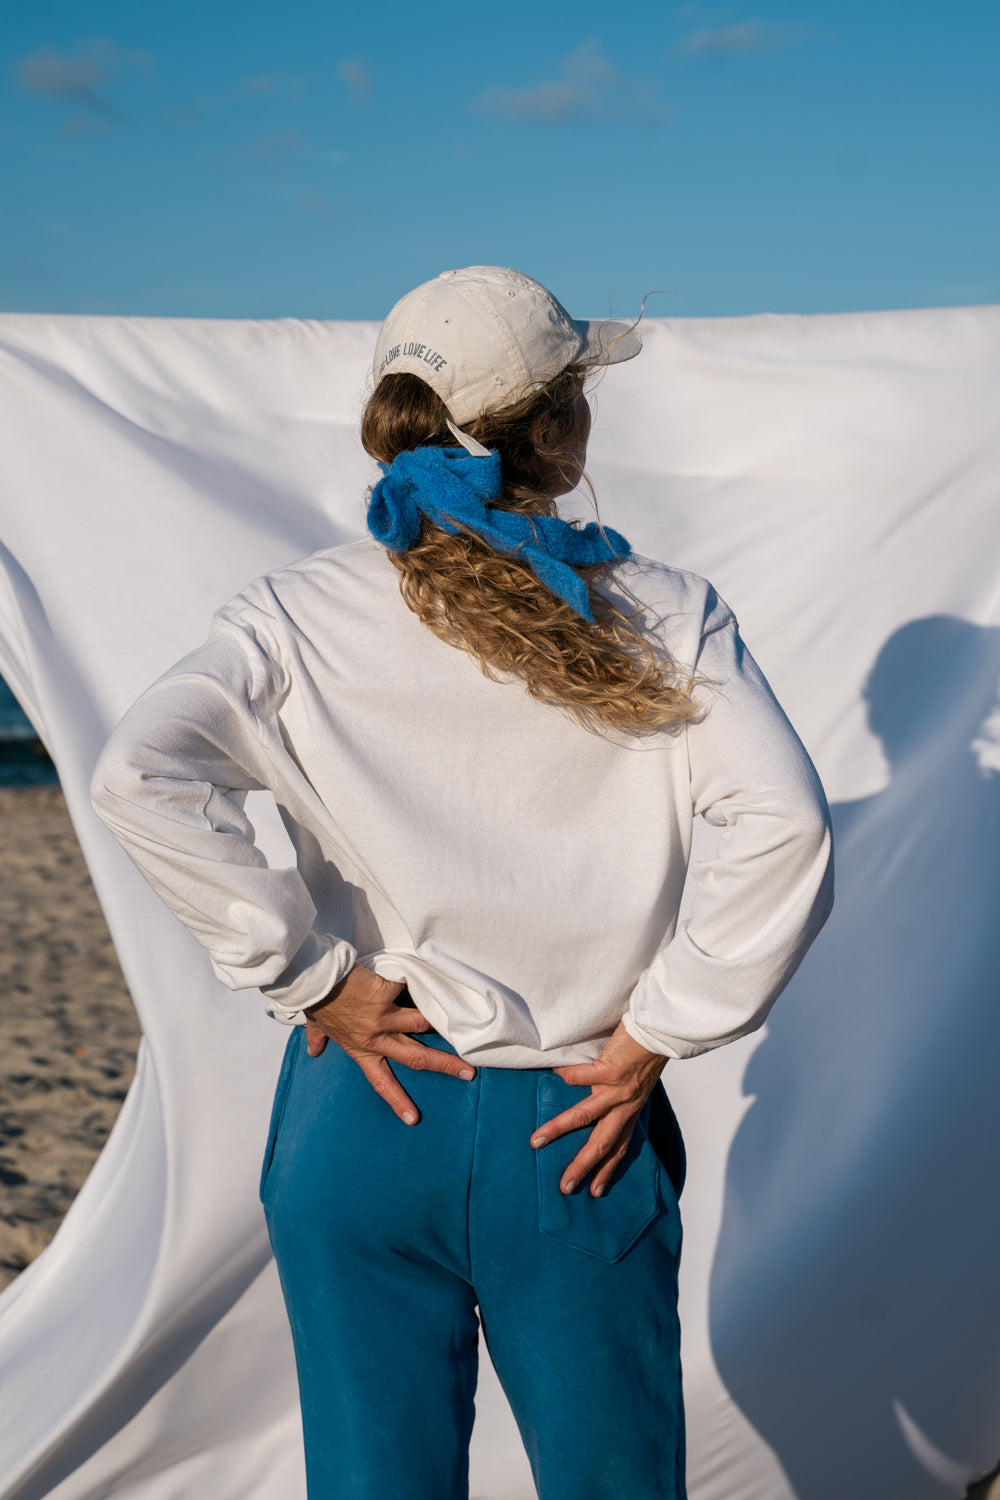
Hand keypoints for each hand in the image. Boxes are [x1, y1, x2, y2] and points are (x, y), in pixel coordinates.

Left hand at [303, 964, 475, 1124]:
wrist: (313, 978)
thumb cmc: (316, 1000)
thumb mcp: (318, 1025)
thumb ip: (319, 1039)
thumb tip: (313, 1051)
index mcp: (361, 1049)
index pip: (381, 1081)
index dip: (398, 1101)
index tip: (413, 1119)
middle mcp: (376, 1038)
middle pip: (416, 1057)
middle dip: (445, 1065)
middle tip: (468, 1072)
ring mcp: (383, 1017)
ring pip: (421, 1021)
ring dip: (435, 1014)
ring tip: (450, 1011)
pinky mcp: (387, 994)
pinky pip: (411, 988)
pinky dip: (418, 982)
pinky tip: (428, 976)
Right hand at [530, 1021, 666, 1197]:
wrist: (659, 1031)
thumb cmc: (645, 1053)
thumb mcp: (637, 1083)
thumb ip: (620, 1095)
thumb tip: (599, 1099)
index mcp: (632, 1110)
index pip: (620, 1146)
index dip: (608, 1168)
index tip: (596, 1191)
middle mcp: (626, 1105)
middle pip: (602, 1143)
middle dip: (583, 1166)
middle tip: (566, 1187)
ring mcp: (618, 1089)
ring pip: (585, 1116)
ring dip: (559, 1129)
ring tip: (537, 1140)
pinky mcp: (611, 1070)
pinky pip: (582, 1076)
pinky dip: (568, 1075)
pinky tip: (554, 1073)